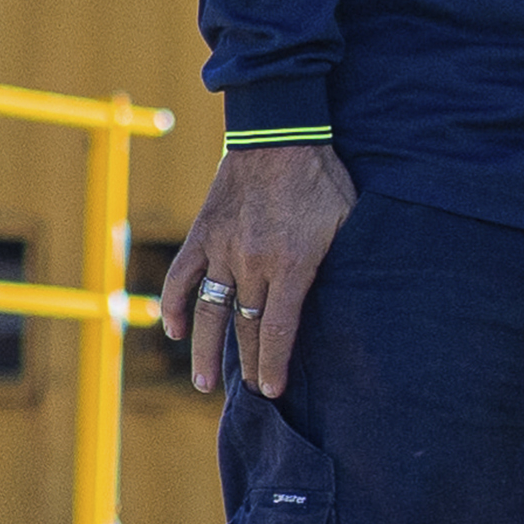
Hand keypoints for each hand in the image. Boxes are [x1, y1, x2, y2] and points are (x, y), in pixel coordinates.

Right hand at [158, 140, 355, 399]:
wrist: (280, 131)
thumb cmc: (322, 177)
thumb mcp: (346, 221)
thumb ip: (339, 261)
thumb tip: (350, 295)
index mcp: (292, 265)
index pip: (277, 330)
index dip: (273, 365)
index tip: (271, 391)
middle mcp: (253, 263)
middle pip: (245, 328)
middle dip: (249, 364)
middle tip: (252, 392)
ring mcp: (223, 248)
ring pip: (209, 311)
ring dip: (205, 350)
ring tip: (204, 383)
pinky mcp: (204, 232)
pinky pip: (182, 276)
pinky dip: (174, 304)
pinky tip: (174, 330)